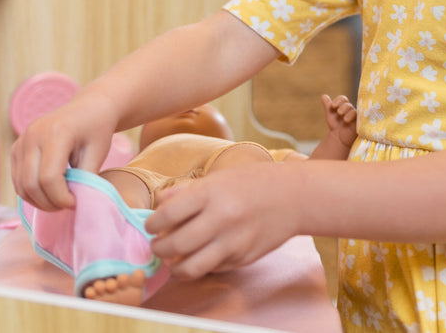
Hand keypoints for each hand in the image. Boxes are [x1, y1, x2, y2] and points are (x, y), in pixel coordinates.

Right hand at [10, 93, 115, 210]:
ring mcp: (22, 140)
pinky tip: (50, 191)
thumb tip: (71, 203)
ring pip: (21, 185)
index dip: (61, 198)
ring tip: (60, 199)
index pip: (49, 178)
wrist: (89, 107)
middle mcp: (33, 135)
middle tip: (68, 204)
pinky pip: (18, 178)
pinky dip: (31, 191)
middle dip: (49, 203)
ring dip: (38, 200)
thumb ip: (85, 179)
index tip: (76, 201)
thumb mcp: (98, 153)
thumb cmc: (97, 129)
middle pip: (31, 184)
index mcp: (56, 133)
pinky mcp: (16, 147)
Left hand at [145, 161, 299, 278]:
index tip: (151, 224)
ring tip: (174, 259)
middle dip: (158, 248)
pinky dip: (201, 266)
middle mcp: (221, 218)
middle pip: (174, 244)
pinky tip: (202, 255)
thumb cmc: (255, 181)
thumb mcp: (220, 176)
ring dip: (175, 267)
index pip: (167, 214)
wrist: (294, 196)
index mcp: (212, 192)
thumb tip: (159, 202)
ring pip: (190, 268)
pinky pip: (212, 269)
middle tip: (158, 245)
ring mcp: (233, 242)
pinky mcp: (243, 258)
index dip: (152, 222)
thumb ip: (187, 190)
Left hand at [321, 94, 356, 148]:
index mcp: (344, 105)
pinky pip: (358, 116)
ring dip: (347, 112)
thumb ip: (327, 105)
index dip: (338, 100)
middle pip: (347, 104)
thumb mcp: (330, 115)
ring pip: (353, 110)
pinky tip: (346, 120)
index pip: (343, 98)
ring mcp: (355, 116)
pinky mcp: (359, 122)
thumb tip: (323, 95)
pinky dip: (351, 116)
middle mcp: (350, 109)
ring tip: (343, 119)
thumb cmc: (335, 125)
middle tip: (338, 113)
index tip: (332, 106)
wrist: (339, 138)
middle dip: (342, 107)